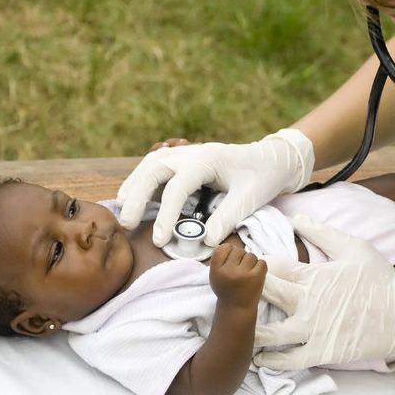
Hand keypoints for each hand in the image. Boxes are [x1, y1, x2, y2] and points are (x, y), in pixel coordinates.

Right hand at [117, 128, 314, 247]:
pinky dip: (141, 178)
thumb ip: (226, 218)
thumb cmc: (262, 177)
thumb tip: (205, 241)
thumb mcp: (249, 199)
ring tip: (122, 209)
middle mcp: (192, 153)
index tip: (159, 241)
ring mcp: (187, 153)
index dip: (165, 215)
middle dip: (137, 196)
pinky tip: (132, 194)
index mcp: (207, 160)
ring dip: (134, 184)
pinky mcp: (185, 159)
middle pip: (154, 170)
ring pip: (151, 164)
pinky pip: (156, 164)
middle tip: (127, 224)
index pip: (177, 187)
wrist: (272, 158)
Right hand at [208, 244, 266, 310]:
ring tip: (247, 273)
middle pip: (238, 250)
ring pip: (251, 255)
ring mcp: (244, 274)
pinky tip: (255, 274)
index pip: (223, 248)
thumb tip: (230, 245)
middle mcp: (229, 271)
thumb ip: (219, 259)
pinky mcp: (257, 277)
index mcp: (217, 270)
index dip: (229, 251)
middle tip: (240, 269)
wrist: (237, 308)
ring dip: (251, 262)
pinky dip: (260, 267)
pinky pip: (262, 262)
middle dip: (240, 257)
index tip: (231, 260)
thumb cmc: (226, 289)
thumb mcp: (215, 275)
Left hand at [253, 215, 394, 372]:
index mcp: (313, 275)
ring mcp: (313, 330)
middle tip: (236, 294)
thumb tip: (296, 217)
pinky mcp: (322, 352)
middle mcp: (308, 302)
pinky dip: (272, 359)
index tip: (247, 266)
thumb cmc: (381, 279)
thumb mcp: (354, 247)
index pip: (272, 267)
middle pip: (263, 295)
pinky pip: (289, 360)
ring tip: (240, 328)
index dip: (256, 265)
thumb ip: (322, 233)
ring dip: (251, 330)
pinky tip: (260, 357)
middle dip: (246, 292)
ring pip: (269, 333)